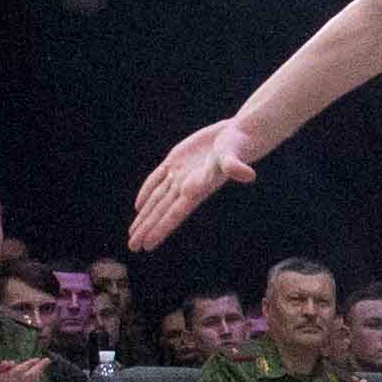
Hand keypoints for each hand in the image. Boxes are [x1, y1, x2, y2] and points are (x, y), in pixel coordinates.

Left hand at [132, 118, 259, 248]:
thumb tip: (248, 175)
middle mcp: (186, 185)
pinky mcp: (176, 160)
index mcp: (196, 189)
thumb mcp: (233, 156)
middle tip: (133, 247)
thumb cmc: (238, 146)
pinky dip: (146, 191)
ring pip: (156, 198)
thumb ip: (235, 166)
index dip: (160, 229)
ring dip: (145, 216)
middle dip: (146, 228)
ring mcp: (180, 174)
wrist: (240, 134)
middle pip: (161, 211)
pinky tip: (139, 206)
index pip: (174, 214)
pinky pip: (156, 179)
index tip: (147, 245)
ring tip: (134, 233)